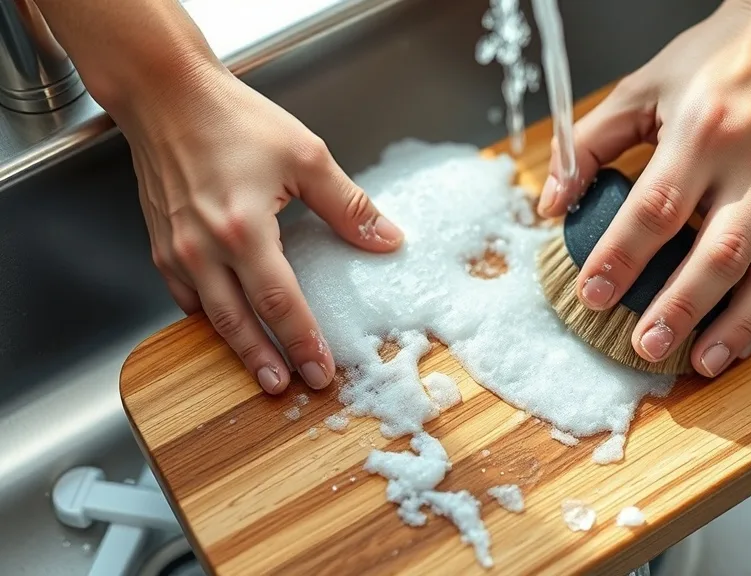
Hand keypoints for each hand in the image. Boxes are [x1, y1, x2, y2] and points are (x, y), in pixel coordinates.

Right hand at [120, 65, 402, 392]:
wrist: (166, 95)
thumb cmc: (232, 118)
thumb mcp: (305, 156)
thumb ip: (348, 205)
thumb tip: (387, 240)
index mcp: (244, 229)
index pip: (280, 302)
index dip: (304, 340)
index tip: (322, 370)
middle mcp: (203, 248)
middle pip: (240, 323)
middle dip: (268, 361)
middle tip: (291, 389)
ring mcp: (176, 250)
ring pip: (208, 316)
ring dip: (237, 349)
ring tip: (262, 374)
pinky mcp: (160, 244)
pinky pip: (183, 296)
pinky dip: (206, 317)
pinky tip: (226, 326)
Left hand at [538, 0, 750, 375]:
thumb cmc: (717, 57)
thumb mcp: (642, 87)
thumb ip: (589, 144)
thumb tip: (551, 202)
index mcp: (703, 131)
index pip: (656, 207)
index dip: (621, 256)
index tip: (591, 293)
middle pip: (719, 251)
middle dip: (680, 307)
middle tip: (644, 345)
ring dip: (737, 326)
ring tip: (701, 362)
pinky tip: (744, 339)